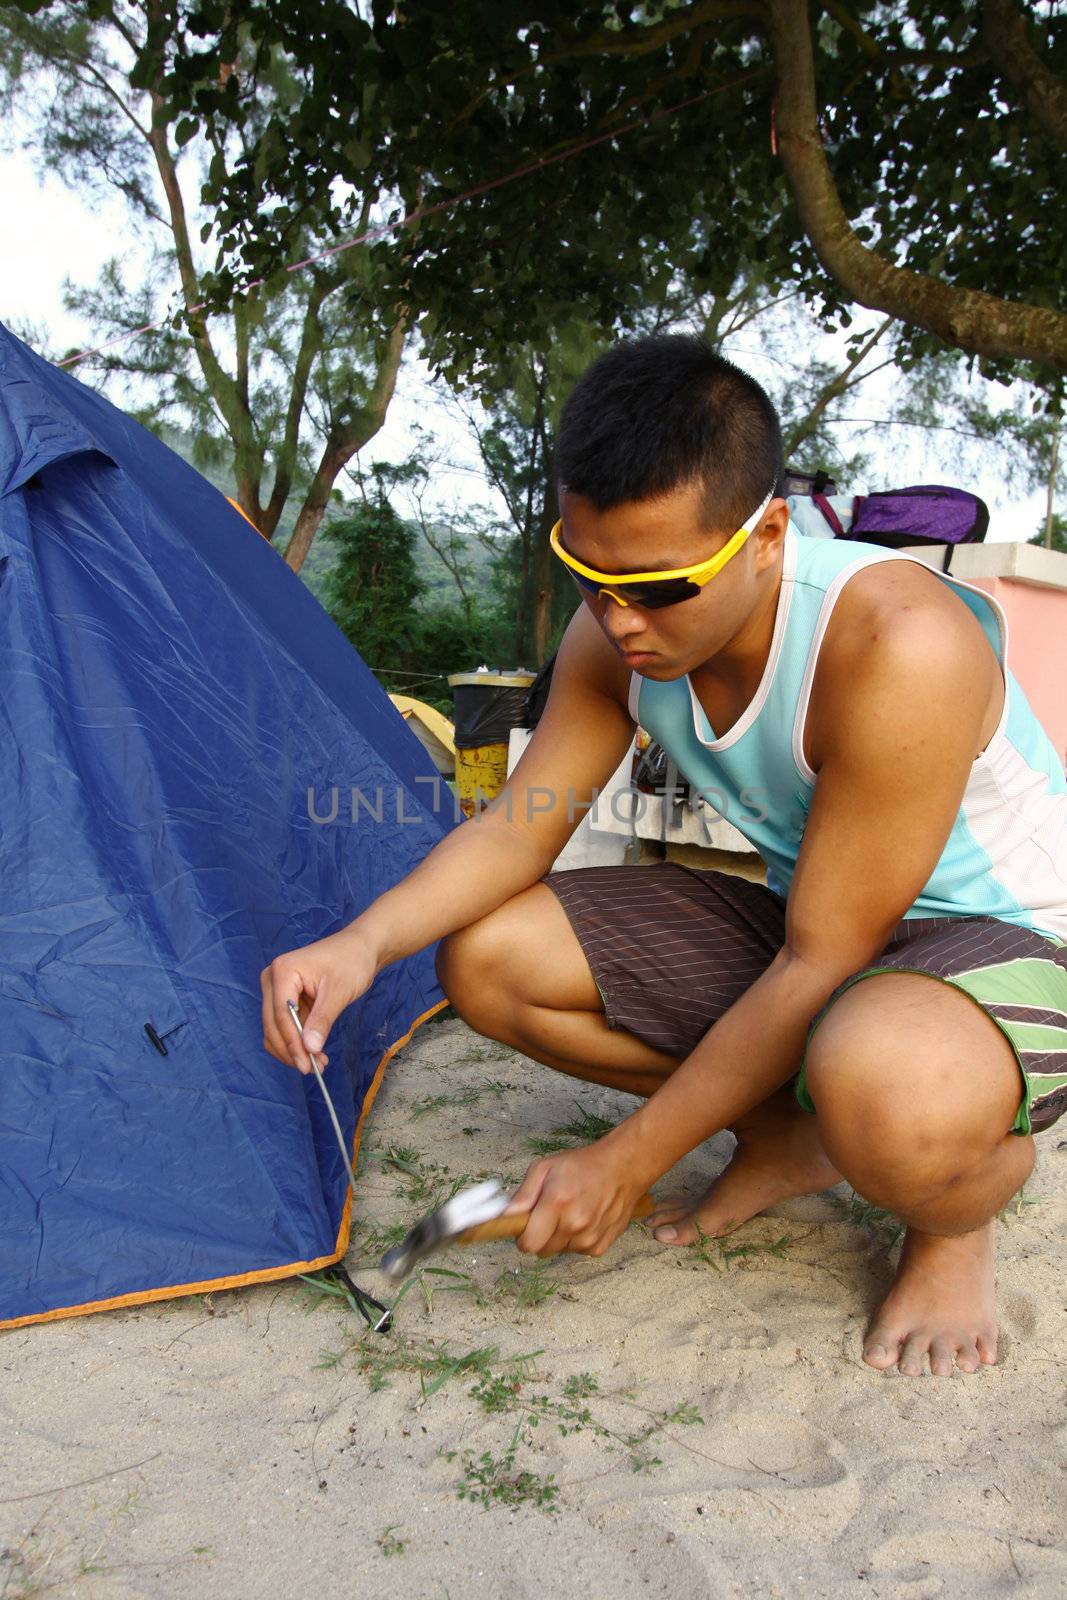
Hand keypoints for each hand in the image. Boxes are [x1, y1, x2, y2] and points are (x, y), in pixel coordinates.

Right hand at [260, 924, 377, 1073]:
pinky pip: (285, 1026)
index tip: (307, 1066)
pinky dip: (297, 1041)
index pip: (281, 1015)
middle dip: (292, 1050)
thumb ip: (322, 1020)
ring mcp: (277, 989)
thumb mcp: (339, 992)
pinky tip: (315, 1051)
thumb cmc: (351, 962)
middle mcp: (272, 979)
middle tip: (314, 1069)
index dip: (292, 1043)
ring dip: (293, 1049)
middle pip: (273, 1025)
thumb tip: (309, 1048)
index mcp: (282, 971)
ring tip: (318, 1063)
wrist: (360, 948)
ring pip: (275, 1029)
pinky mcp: (286, 998)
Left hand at [504, 1141, 643, 1257]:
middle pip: (543, 1250)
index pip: (529, 1244)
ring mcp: (590, 1237)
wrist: (623, 1168)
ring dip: (560, 1238)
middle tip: (549, 1216)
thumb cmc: (582, 1165)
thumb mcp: (545, 1167)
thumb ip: (524, 1194)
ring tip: (570, 1213)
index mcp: (556, 1203)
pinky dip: (577, 1240)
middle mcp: (574, 1224)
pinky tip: (585, 1220)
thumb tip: (506, 1215)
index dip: (523, 1238)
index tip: (526, 1228)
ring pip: (561, 1251)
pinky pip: (578, 1251)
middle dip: (541, 1237)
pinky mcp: (601, 1245)